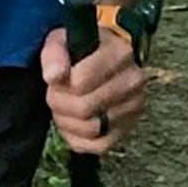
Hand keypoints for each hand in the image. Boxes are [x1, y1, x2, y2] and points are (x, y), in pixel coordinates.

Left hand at [40, 24, 148, 154]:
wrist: (102, 62)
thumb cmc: (81, 51)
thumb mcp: (62, 39)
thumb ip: (54, 53)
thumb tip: (54, 75)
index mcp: (120, 52)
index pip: (79, 82)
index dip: (60, 83)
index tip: (58, 76)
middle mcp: (133, 80)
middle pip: (83, 108)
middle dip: (60, 103)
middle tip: (58, 93)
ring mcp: (133, 107)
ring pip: (89, 129)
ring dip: (67, 121)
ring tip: (66, 106)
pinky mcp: (127, 129)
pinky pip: (97, 146)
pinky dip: (78, 137)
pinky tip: (75, 121)